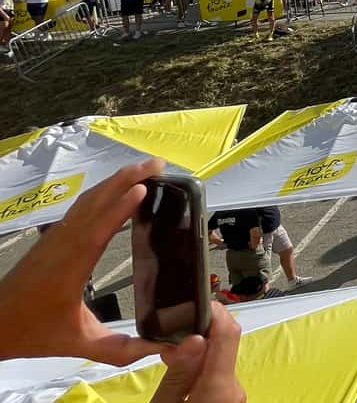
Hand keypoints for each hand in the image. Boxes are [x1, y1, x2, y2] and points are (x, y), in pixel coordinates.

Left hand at [0, 158, 168, 364]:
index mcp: (70, 269)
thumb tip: (166, 348)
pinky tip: (117, 188)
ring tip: (146, 167)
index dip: (120, 209)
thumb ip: (122, 349)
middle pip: (95, 203)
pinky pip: (81, 208)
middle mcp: (63, 246)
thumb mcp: (80, 344)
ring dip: (115, 180)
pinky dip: (102, 192)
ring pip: (87, 201)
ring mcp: (56, 239)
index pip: (97, 231)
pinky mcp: (54, 238)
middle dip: (126, 179)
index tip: (144, 188)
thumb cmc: (35, 333)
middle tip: (158, 163)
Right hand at [150, 302, 245, 402]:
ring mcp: (234, 392)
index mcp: (220, 387)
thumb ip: (178, 374)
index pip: (228, 332)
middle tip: (169, 338)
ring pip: (218, 357)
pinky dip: (200, 366)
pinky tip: (182, 372)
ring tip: (170, 357)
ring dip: (197, 351)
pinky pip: (217, 372)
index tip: (194, 303)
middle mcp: (234, 387)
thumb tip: (192, 338)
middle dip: (198, 333)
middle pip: (223, 342)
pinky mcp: (228, 396)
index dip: (213, 311)